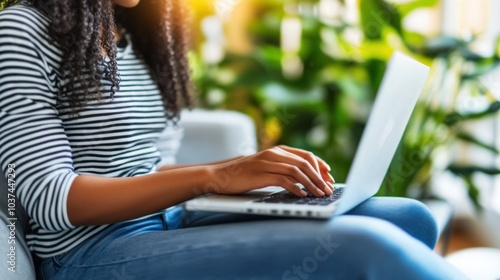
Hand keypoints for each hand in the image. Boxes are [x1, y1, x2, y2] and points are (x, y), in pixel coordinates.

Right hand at [209, 145, 333, 196]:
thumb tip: (303, 180)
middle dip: (320, 176)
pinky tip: (302, 195)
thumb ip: (282, 169)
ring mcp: (267, 162)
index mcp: (277, 150)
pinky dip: (296, 188)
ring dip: (311, 183)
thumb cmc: (243, 174)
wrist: (219, 175)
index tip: (329, 177)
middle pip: (305, 162)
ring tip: (319, 194)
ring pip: (297, 171)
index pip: (306, 155)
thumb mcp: (266, 168)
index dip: (320, 166)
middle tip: (328, 188)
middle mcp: (274, 153)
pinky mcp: (261, 174)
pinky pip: (283, 180)